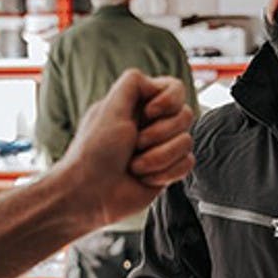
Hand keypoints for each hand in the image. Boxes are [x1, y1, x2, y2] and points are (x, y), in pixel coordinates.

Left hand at [56, 69, 193, 225]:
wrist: (89, 195)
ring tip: (134, 166)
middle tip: (134, 144)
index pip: (175, 88)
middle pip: (185, 115)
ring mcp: (161, 148)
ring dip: (158, 157)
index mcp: (138, 104)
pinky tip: (144, 178)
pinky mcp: (167, 170)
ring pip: (187, 142)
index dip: (168, 101)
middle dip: (159, 134)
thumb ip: (132, 83)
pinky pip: (187, 165)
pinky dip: (165, 173)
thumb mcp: (109, 108)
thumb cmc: (93, 153)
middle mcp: (152, 124)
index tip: (149, 113)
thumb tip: (156, 83)